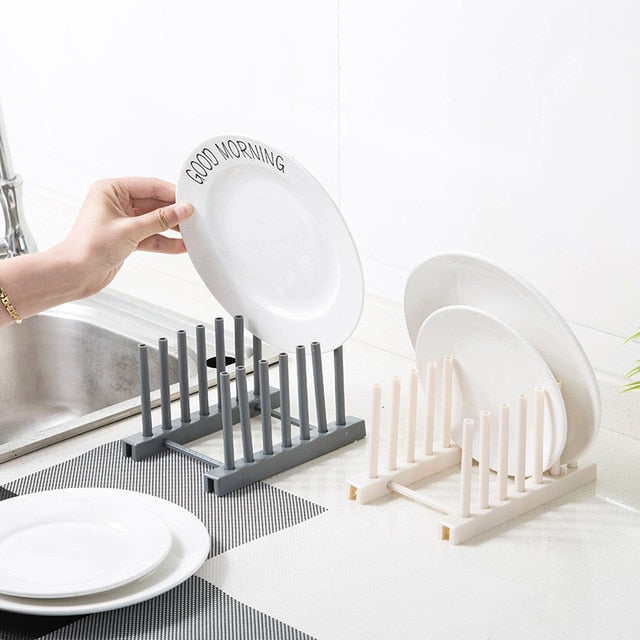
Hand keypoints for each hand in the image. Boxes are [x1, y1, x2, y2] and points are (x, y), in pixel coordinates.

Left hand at [63, 177, 193, 295]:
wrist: (75, 274)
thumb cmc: (88, 248)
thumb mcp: (130, 230)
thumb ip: (160, 220)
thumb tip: (182, 210)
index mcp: (111, 190)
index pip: (150, 186)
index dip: (172, 194)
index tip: (190, 201)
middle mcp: (117, 203)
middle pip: (154, 203)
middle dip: (174, 213)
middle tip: (194, 218)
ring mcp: (123, 221)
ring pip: (155, 221)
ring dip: (171, 228)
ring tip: (191, 233)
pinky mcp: (127, 238)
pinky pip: (151, 236)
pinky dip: (165, 241)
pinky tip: (180, 246)